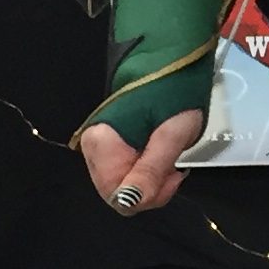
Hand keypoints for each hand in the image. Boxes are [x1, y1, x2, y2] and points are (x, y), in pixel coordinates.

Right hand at [78, 105, 205, 219]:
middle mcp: (95, 149)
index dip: (146, 195)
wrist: (171, 67)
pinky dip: (149, 175)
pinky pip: (128, 177)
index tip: (170, 177)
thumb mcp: (171, 134)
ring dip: (153, 183)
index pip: (116, 195)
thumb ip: (150, 170)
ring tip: (170, 160)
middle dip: (151, 189)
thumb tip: (129, 201)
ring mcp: (102, 151)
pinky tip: (162, 160)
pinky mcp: (113, 151)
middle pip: (119, 195)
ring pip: (126, 189)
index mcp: (100, 142)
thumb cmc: (172, 94)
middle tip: (173, 168)